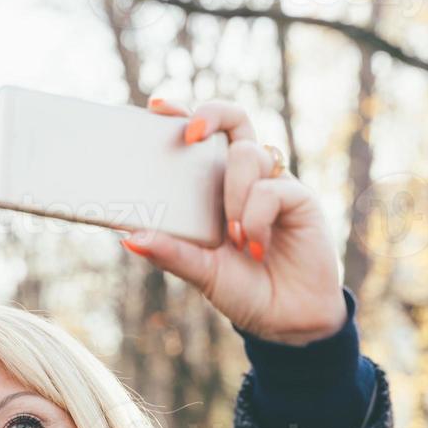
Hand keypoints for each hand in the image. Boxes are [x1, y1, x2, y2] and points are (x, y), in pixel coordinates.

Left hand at [121, 97, 346, 346]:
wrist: (286, 320)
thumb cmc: (241, 289)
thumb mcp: (200, 272)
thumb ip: (170, 253)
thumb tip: (129, 238)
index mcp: (213, 187)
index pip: (199, 138)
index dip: (180, 113)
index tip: (155, 107)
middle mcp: (243, 178)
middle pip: (234, 119)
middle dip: (211, 113)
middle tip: (190, 134)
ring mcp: (273, 184)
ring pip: (248, 154)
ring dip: (234, 194)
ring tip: (234, 238)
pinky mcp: (299, 198)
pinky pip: (272, 189)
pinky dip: (256, 218)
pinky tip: (254, 247)